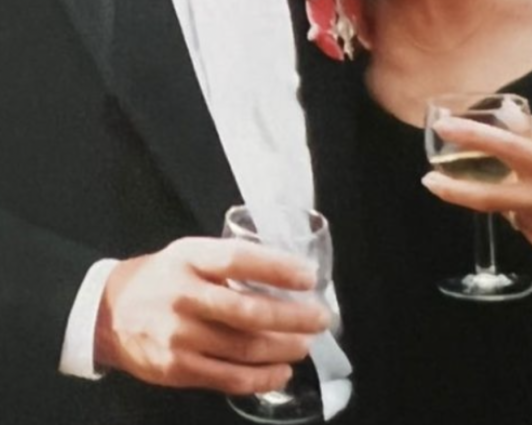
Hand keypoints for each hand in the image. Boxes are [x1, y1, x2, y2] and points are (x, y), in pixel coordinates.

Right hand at [94, 236, 330, 393]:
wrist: (108, 313)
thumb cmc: (160, 278)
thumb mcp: (187, 254)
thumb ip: (226, 264)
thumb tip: (282, 275)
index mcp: (189, 259)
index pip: (239, 259)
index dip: (277, 268)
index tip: (309, 276)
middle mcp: (184, 296)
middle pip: (247, 310)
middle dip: (292, 317)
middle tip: (320, 318)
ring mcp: (179, 336)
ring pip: (242, 347)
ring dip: (282, 349)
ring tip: (305, 345)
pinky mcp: (177, 369)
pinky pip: (226, 378)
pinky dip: (259, 378)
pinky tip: (280, 373)